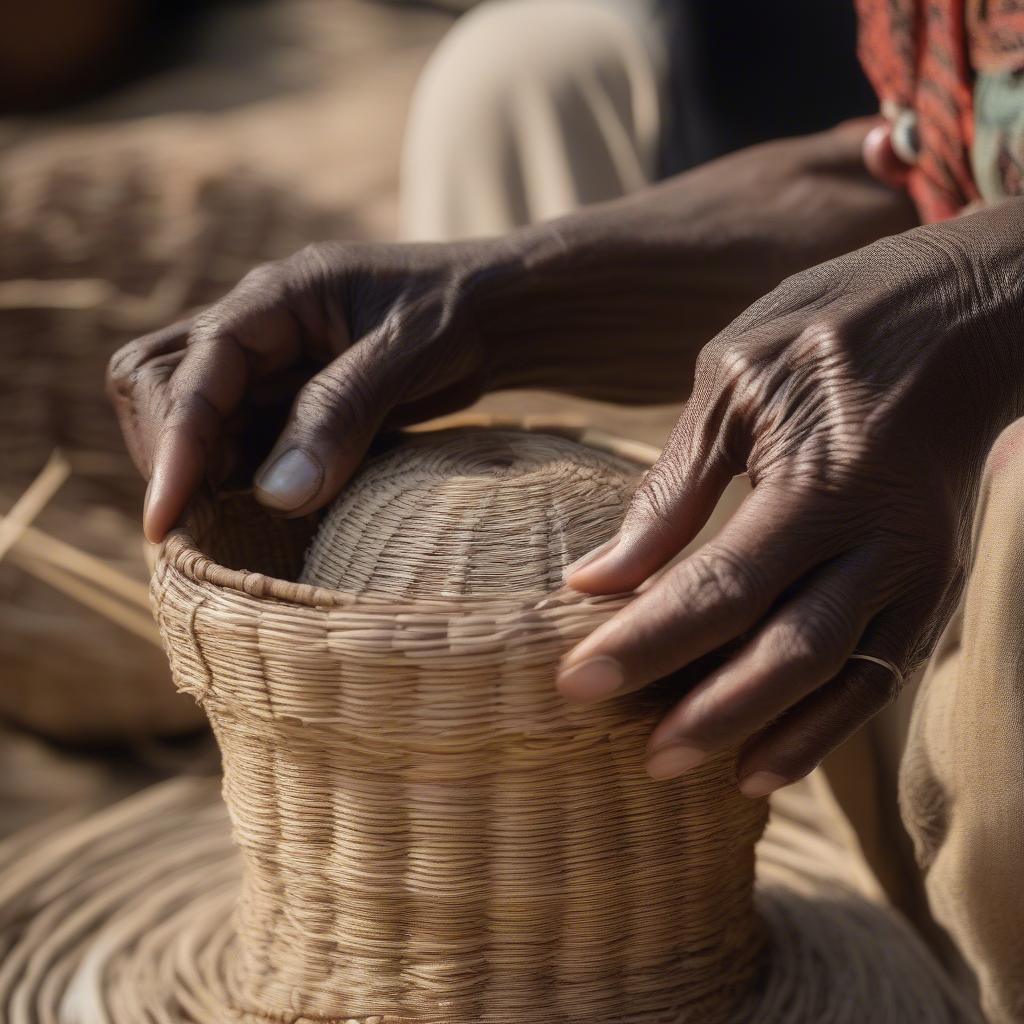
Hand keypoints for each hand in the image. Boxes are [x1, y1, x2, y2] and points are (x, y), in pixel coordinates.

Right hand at [108, 239, 509, 540]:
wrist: (495, 313)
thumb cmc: (460, 312)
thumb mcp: (408, 354)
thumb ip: (342, 413)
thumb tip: (275, 497)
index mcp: (275, 298)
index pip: (193, 371)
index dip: (174, 445)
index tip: (166, 520)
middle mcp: (256, 329)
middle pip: (156, 383)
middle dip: (167, 453)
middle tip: (195, 525)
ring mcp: (269, 365)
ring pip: (190, 417)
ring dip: (198, 472)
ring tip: (228, 529)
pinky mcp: (289, 401)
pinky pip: (237, 441)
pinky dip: (237, 479)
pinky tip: (273, 510)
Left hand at [559, 201, 1023, 795]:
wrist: (964, 316)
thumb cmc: (831, 328)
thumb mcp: (734, 379)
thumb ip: (672, 486)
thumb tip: (598, 578)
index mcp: (824, 482)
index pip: (720, 588)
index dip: (646, 644)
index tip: (575, 685)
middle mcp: (884, 543)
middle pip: (786, 655)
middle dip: (704, 711)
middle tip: (632, 752)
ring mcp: (919, 573)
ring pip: (838, 682)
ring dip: (760, 733)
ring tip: (681, 769)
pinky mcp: (932, 588)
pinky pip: (877, 677)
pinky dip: (821, 727)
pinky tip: (762, 762)